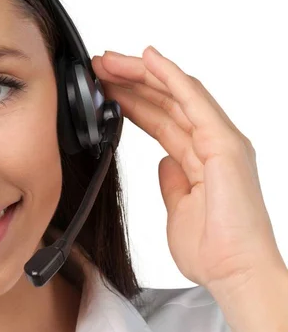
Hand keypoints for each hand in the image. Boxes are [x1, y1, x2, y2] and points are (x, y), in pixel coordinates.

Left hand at [91, 46, 285, 295]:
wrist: (234, 272)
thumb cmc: (213, 249)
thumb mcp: (178, 210)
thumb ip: (173, 181)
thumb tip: (164, 162)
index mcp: (199, 158)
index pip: (160, 120)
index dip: (131, 102)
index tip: (103, 91)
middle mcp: (211, 143)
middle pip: (165, 101)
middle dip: (130, 82)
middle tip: (98, 67)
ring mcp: (219, 141)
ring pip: (175, 94)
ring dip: (140, 74)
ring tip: (108, 61)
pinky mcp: (223, 144)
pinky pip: (193, 101)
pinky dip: (169, 76)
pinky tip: (147, 58)